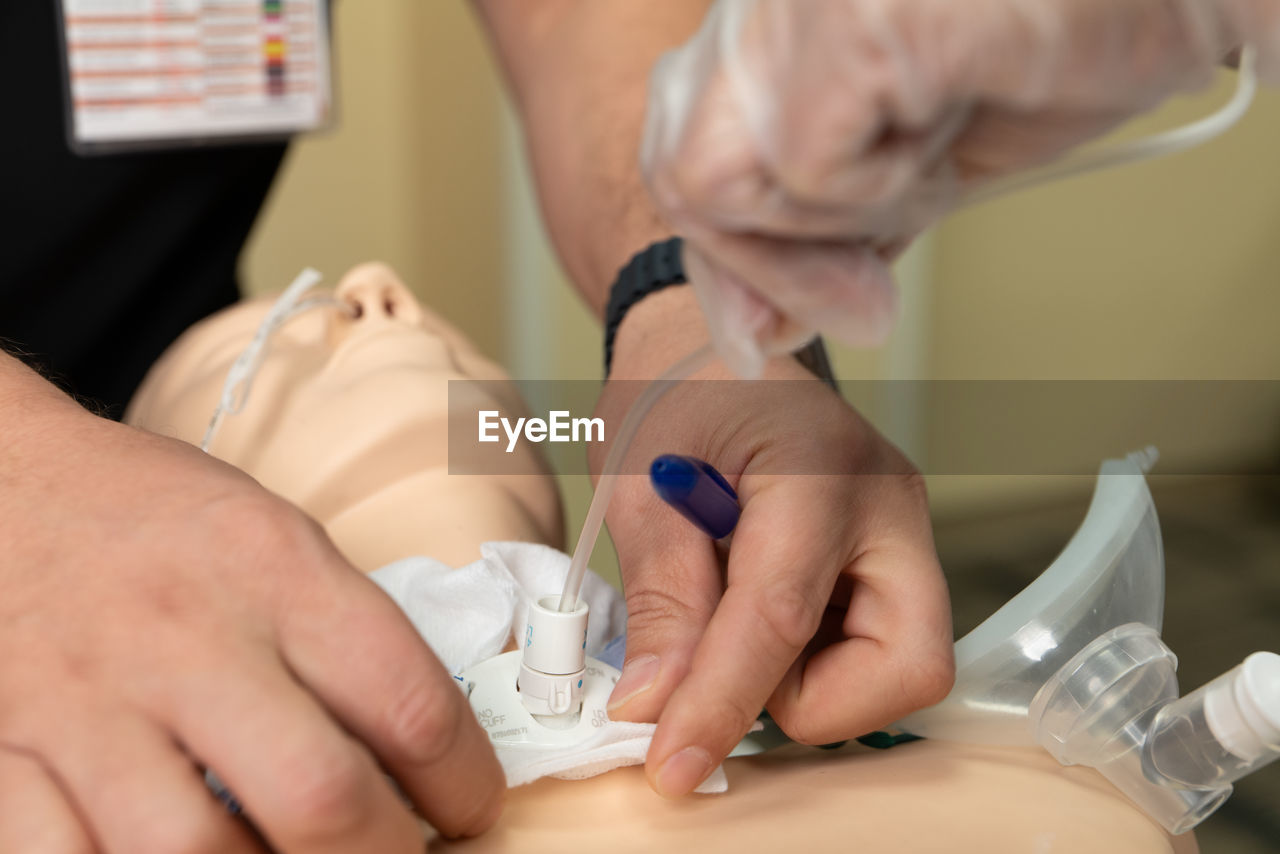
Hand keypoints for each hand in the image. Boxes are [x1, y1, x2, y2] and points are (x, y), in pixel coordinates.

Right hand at [0, 362, 503, 851]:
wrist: (10, 484)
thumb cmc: (160, 520)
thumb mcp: (277, 539)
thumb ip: (343, 639)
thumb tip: (418, 754)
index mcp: (275, 568)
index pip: (409, 699)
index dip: (465, 782)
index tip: (472, 810)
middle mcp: (186, 634)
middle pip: (316, 793)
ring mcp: (86, 701)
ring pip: (191, 852)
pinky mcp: (6, 751)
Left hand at [595, 287, 953, 796]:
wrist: (712, 348)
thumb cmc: (674, 396)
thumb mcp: (641, 490)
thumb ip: (661, 601)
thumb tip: (657, 706)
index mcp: (816, 470)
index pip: (780, 617)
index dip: (722, 703)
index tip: (671, 764)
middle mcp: (888, 506)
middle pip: (906, 664)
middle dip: (813, 701)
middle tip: (726, 668)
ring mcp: (903, 532)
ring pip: (901, 667)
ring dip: (809, 680)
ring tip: (731, 618)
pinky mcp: (893, 556)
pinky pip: (878, 646)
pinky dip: (815, 659)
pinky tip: (758, 610)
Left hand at [641, 0, 1276, 375]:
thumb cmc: (1062, 49)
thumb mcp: (914, 166)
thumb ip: (826, 234)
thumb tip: (762, 324)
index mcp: (768, 21)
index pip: (679, 148)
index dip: (724, 250)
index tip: (765, 327)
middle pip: (676, 165)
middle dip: (765, 259)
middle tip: (865, 289)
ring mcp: (795, 1)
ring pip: (713, 174)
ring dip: (824, 228)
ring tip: (923, 179)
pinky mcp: (850, 20)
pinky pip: (799, 166)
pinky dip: (877, 191)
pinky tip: (944, 136)